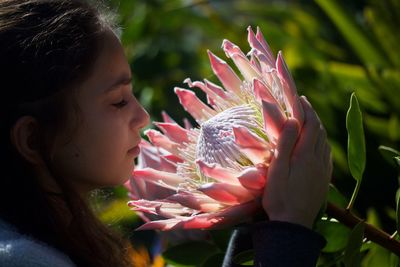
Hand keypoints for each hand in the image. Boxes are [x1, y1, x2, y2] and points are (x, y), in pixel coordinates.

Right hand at [262, 96, 331, 227]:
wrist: (293, 225)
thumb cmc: (279, 197)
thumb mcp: (276, 170)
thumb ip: (285, 144)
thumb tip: (293, 120)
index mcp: (305, 155)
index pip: (309, 125)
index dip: (305, 110)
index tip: (299, 98)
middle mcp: (318, 160)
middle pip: (319, 131)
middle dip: (312, 115)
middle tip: (304, 104)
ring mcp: (323, 170)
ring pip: (324, 142)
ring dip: (318, 127)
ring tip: (310, 119)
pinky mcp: (323, 179)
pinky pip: (327, 154)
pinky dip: (322, 141)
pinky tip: (318, 143)